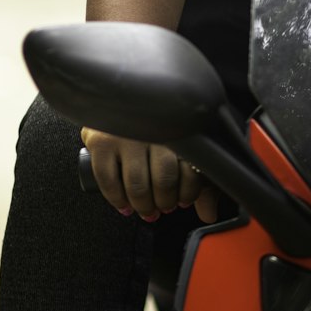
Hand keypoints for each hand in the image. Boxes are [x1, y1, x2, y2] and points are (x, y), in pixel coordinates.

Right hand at [80, 128, 218, 223]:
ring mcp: (126, 135)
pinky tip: (124, 206)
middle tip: (163, 208)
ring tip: (146, 210)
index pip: (191, 171)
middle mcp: (154, 130)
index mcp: (178, 128)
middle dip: (164, 203)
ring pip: (137, 185)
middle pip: (164, 180)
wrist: (115, 95)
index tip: (183, 201)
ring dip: (143, 206)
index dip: (188, 193)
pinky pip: (109, 180)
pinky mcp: (101, 141)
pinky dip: (116, 200)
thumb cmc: (152, 123)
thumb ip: (198, 178)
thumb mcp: (180, 143)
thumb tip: (208, 215)